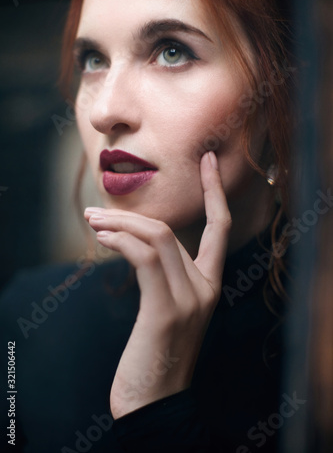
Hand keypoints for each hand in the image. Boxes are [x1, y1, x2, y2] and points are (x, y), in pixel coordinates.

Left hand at [84, 151, 230, 418]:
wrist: (154, 401)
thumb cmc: (155, 353)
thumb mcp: (166, 308)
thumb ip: (164, 275)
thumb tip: (134, 242)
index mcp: (210, 285)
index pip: (220, 228)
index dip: (214, 191)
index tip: (206, 161)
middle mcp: (206, 288)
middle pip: (171, 228)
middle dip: (130, 214)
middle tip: (95, 211)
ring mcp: (189, 299)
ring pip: (157, 237)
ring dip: (118, 224)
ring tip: (90, 222)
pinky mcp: (166, 311)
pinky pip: (144, 257)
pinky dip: (120, 240)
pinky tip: (101, 238)